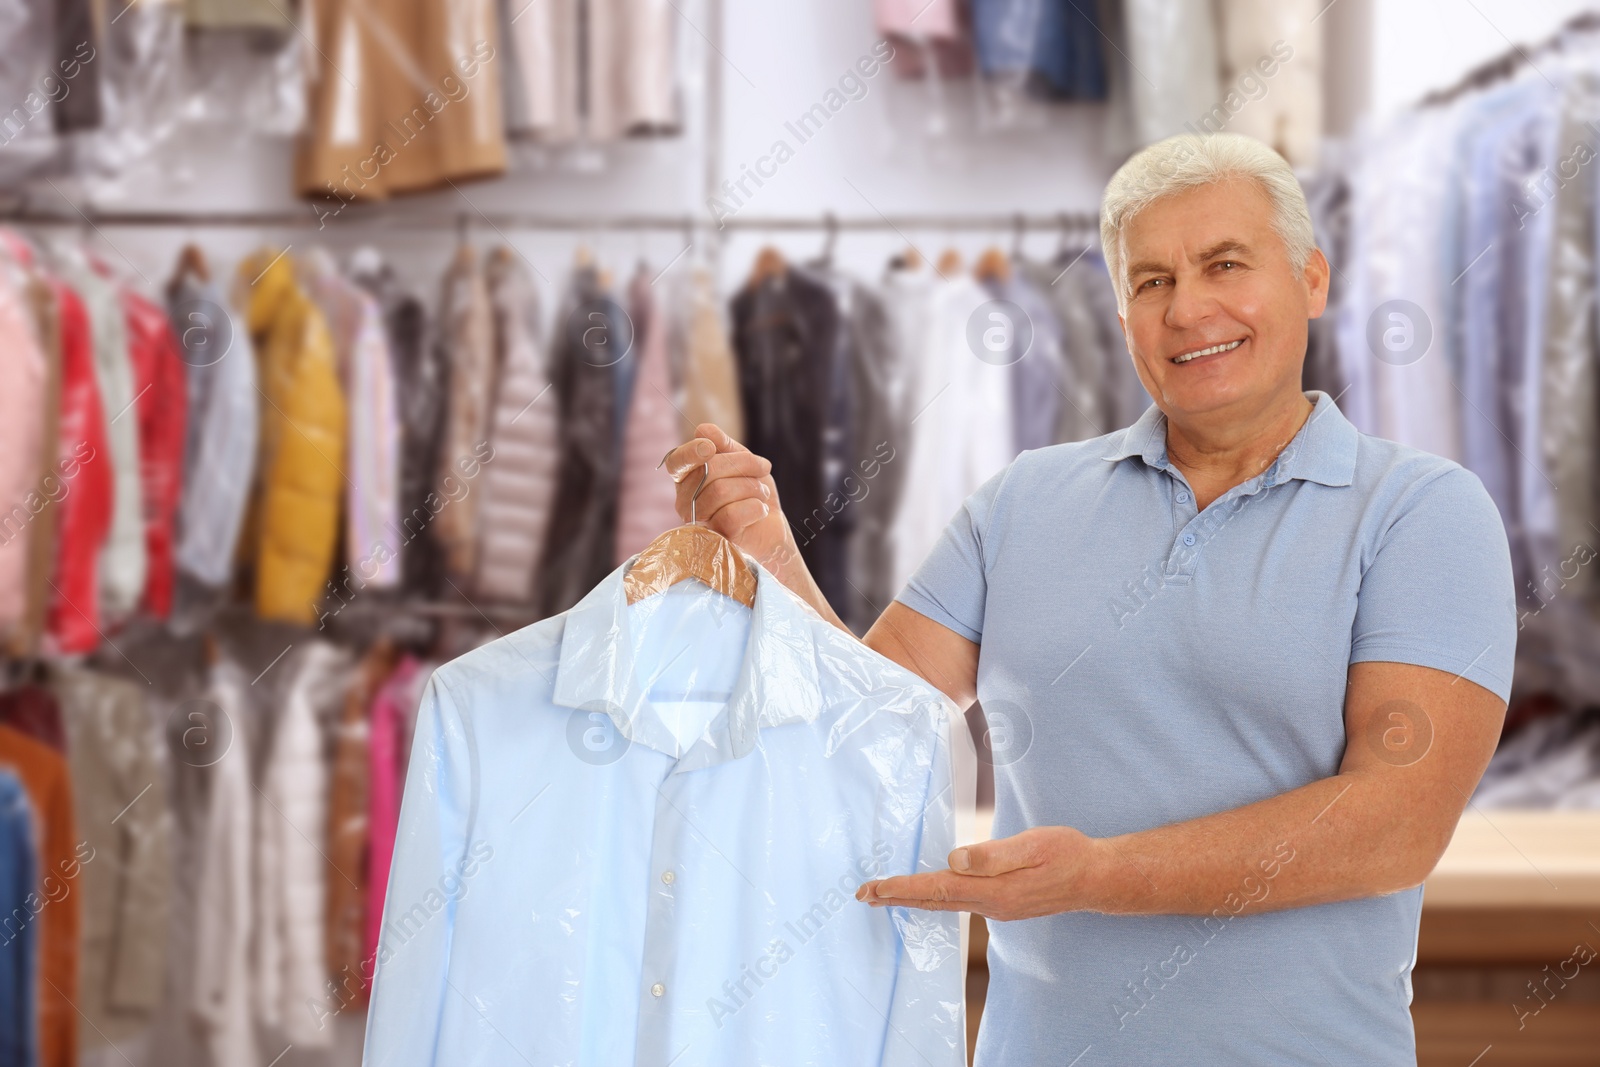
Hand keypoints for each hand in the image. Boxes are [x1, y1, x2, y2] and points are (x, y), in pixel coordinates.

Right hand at [663, 423, 792, 572]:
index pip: (676, 462)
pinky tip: (761, 511)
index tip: (710, 447)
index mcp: (687, 479)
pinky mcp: (715, 541)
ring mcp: (698, 524)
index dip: (690, 452)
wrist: (772, 530)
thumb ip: (724, 446)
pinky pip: (732, 514)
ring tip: (761, 493)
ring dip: (753, 487)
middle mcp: (685, 502)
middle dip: (744, 464)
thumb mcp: (742, 462)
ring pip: (721, 491)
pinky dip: (756, 507)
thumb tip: (703, 431)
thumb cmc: (753, 494)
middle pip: (708, 471)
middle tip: (762, 470)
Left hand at [854, 826, 1104, 921]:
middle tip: (862, 894)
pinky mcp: (1004, 903)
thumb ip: (993, 854)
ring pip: (944, 903)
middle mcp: (991, 905)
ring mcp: (997, 908)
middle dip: (895, 898)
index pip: (937, 889)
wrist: (1096, 878)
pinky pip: (960, 902)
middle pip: (933, 901)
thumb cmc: (1068, 854)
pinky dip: (935, 898)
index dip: (901, 888)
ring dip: (912, 899)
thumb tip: (955, 859)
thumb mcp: (1033, 844)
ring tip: (883, 894)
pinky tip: (929, 894)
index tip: (872, 888)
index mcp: (994, 890)